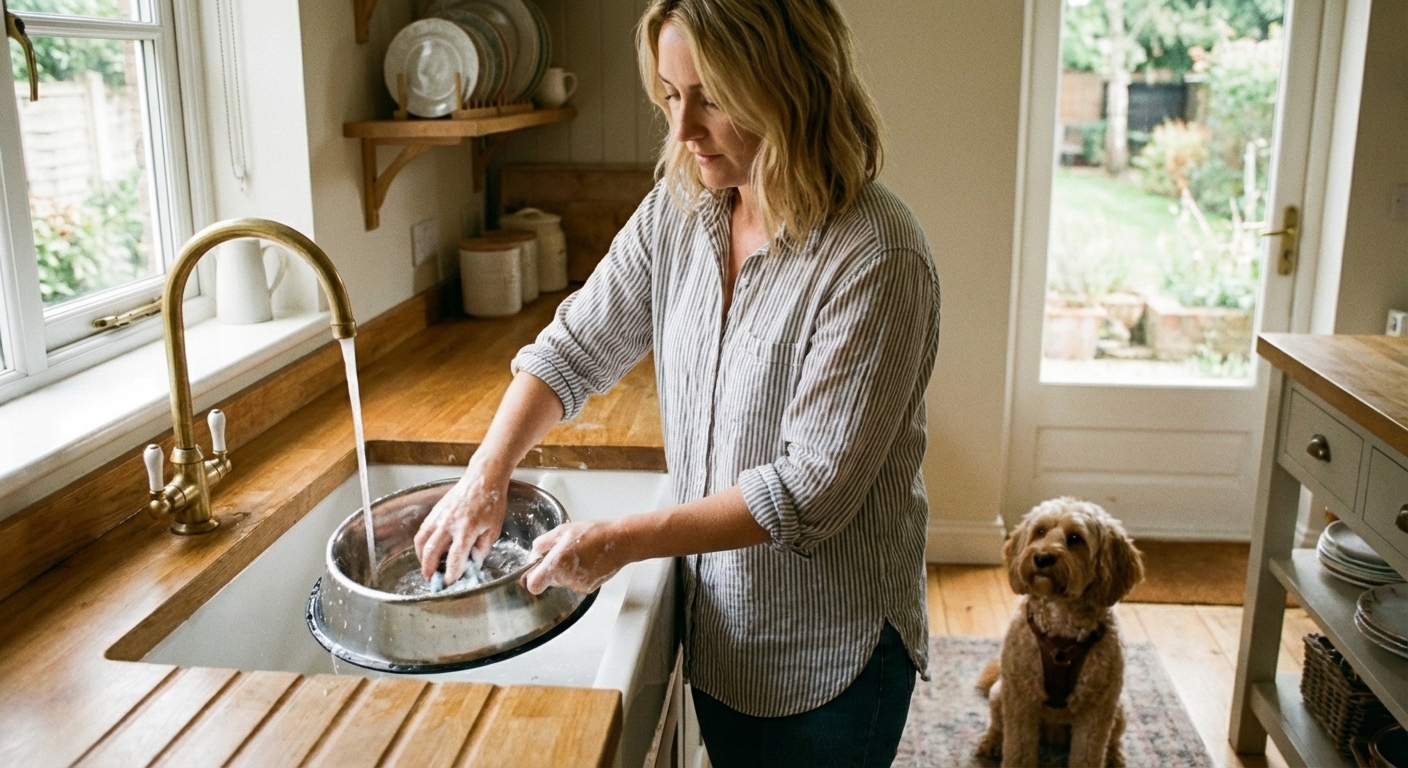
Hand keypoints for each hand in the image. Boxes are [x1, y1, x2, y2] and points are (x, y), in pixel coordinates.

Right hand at [413, 467, 508, 583]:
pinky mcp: (434, 512)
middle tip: (432, 579)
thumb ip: (482, 548)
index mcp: (467, 529)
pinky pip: (422, 531)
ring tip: (427, 566)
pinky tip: (427, 550)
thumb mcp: (494, 529)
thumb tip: (474, 564)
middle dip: (429, 569)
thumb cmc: (491, 502)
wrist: (483, 478)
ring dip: (421, 557)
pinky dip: (421, 544)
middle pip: (432, 551)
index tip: (449, 583)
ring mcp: (439, 517)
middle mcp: (449, 524)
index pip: (455, 557)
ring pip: (421, 541)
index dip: (451, 573)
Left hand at [522, 520, 626, 594]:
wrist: (621, 541)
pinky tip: (587, 561)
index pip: (533, 585)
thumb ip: (542, 544)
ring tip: (579, 554)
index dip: (530, 578)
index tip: (533, 571)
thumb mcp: (562, 530)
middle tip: (563, 552)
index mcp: (557, 564)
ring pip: (562, 581)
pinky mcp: (589, 588)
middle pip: (548, 581)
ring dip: (565, 570)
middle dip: (551, 569)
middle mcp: (567, 578)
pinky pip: (575, 583)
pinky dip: (578, 574)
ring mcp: (578, 585)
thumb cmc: (594, 533)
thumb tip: (533, 556)